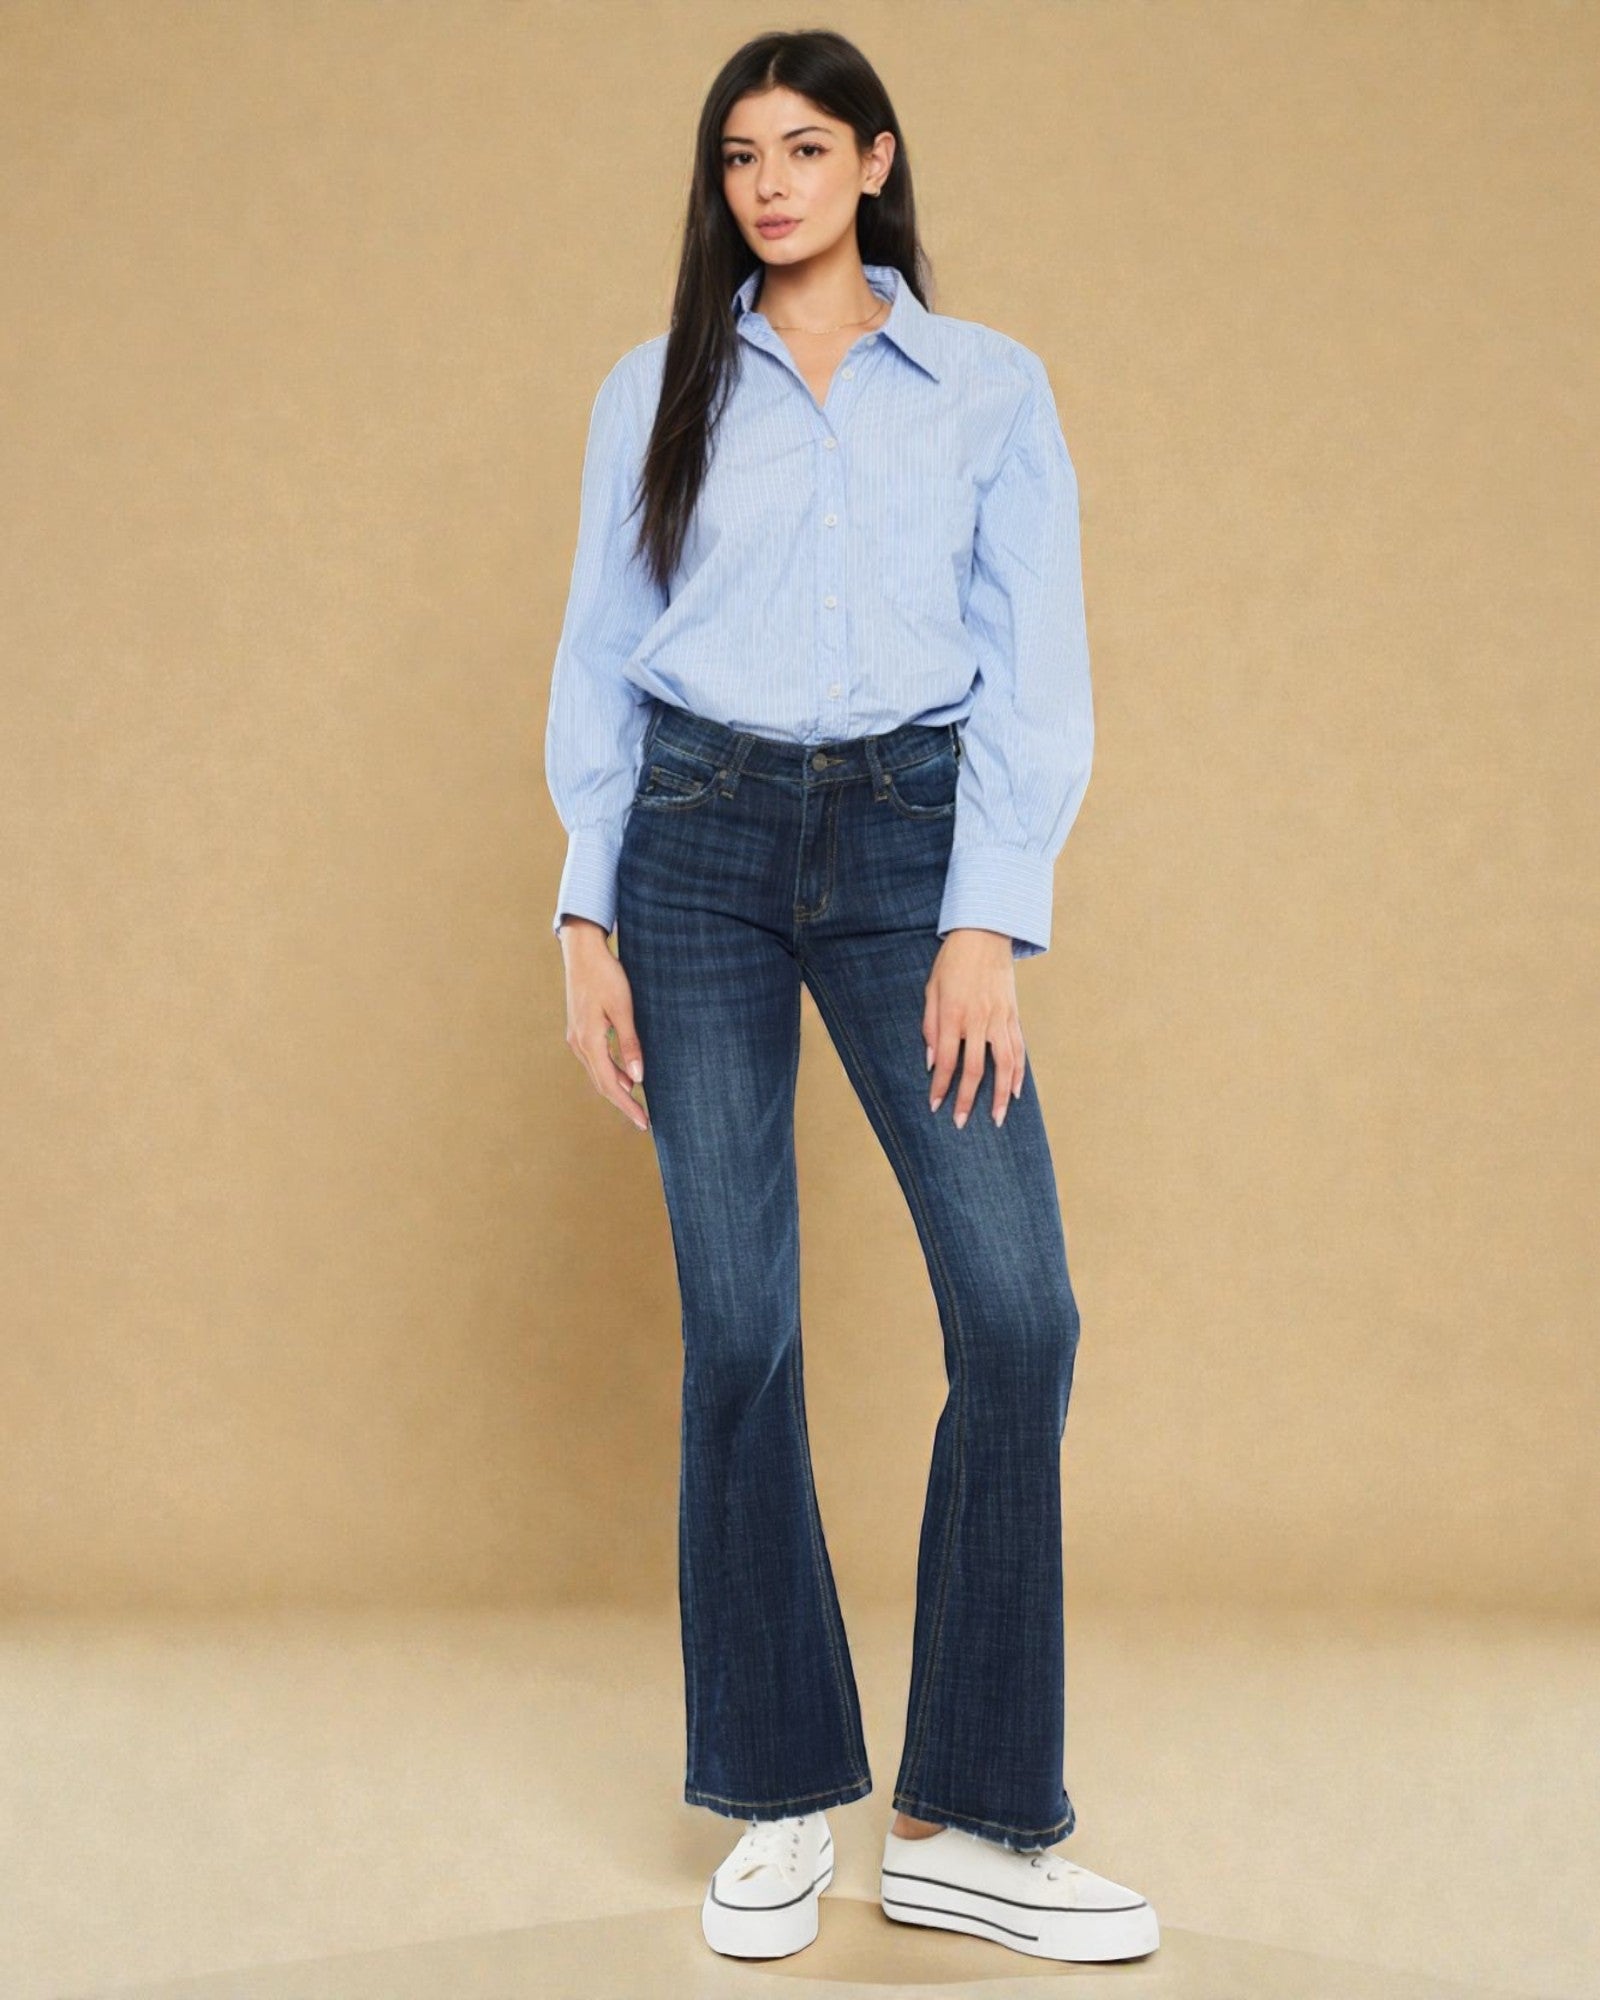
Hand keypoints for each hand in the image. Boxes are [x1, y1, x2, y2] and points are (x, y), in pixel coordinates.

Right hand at [559, 917, 649, 1131]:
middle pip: (602, 1084)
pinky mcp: (580, 1030)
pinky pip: (595, 1060)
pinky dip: (611, 1072)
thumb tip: (637, 1077)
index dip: (627, 1105)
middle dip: (623, 1103)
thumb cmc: (605, 976)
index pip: (610, 1084)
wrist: (582, 953)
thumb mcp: (622, 1009)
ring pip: (598, 1073)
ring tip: (637, 1104)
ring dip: (617, 1089)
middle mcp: (579, 1044)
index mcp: (589, 1042)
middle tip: (643, 1121)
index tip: (643, 1122)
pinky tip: (625, 1076)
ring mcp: (576, 1038)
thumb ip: (630, 1044)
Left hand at [925, 929, 1025, 1128]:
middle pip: (975, 1069)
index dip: (941, 1087)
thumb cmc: (952, 962)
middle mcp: (979, 1020)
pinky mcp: (1014, 1015)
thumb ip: (930, 1026)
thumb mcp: (931, 990)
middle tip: (963, 1124)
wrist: (984, 934)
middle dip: (968, 1099)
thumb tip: (932, 1062)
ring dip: (1001, 1094)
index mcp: (954, 1014)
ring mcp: (1000, 1018)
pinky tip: (1017, 1091)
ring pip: (1004, 1064)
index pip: (947, 1061)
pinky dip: (1019, 1072)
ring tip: (998, 1117)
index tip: (936, 1107)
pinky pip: (1019, 1049)